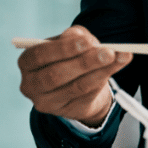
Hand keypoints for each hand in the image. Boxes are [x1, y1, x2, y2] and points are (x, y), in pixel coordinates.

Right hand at [17, 25, 132, 126]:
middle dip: (85, 62)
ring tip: (120, 58)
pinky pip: (87, 96)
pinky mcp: (65, 111)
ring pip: (75, 87)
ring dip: (101, 71)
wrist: (79, 82)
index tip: (88, 42)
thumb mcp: (72, 40)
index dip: (63, 49)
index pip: (39, 55)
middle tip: (109, 53)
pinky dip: (104, 80)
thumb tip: (85, 39)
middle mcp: (31, 85)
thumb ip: (76, 36)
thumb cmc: (71, 55)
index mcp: (27, 62)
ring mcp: (47, 102)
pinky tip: (116, 68)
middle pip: (56, 75)